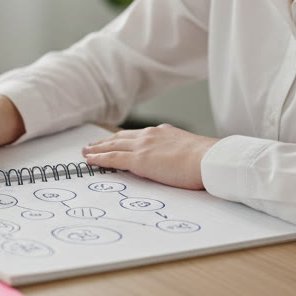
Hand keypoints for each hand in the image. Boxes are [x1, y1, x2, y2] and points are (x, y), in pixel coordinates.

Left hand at [81, 124, 217, 189]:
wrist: (209, 159)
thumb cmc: (207, 160)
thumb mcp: (190, 151)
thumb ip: (179, 154)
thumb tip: (179, 163)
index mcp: (163, 133)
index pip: (138, 135)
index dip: (123, 139)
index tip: (114, 141)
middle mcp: (150, 135)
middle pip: (120, 138)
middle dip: (105, 141)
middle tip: (92, 145)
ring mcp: (143, 146)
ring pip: (113, 146)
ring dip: (97, 149)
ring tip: (86, 152)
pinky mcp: (139, 160)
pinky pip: (113, 158)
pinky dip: (99, 158)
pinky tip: (90, 160)